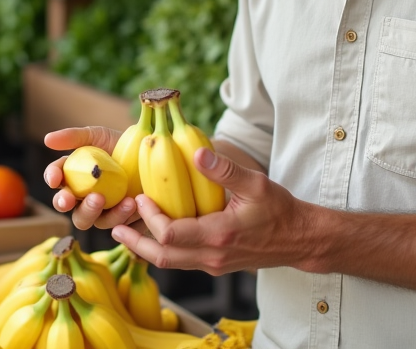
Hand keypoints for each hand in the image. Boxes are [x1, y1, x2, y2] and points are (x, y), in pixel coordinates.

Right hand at [43, 127, 140, 230]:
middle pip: (67, 206)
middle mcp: (84, 195)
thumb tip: (47, 139)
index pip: (56, 178)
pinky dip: (123, 216)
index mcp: (74, 175)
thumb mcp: (100, 136)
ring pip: (90, 220)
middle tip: (76, 198)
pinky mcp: (121, 219)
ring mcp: (102, 210)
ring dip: (100, 212)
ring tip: (122, 200)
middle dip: (67, 203)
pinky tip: (133, 204)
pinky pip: (117, 225)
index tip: (56, 179)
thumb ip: (75, 137)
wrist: (152, 156)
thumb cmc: (122, 145)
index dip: (52, 178)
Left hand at [111, 147, 311, 275]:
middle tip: (115, 226)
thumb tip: (196, 152)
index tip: (142, 197)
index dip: (149, 217)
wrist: (300, 240)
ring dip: (145, 248)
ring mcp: (213, 263)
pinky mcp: (216, 264)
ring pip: (170, 263)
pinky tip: (156, 233)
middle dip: (134, 243)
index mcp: (219, 235)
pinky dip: (163, 249)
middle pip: (161, 258)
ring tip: (126, 231)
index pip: (169, 235)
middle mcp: (212, 255)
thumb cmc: (281, 210)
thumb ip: (225, 170)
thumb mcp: (256, 184)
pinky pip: (182, 261)